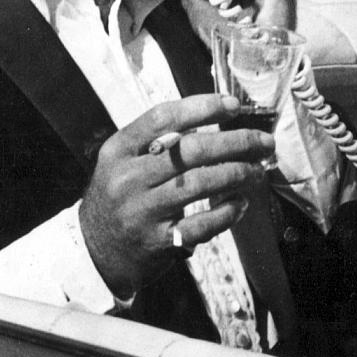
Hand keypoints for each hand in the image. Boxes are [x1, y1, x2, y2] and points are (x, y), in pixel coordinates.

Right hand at [79, 93, 272, 298]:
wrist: (94, 251)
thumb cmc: (118, 197)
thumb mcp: (121, 162)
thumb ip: (155, 141)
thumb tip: (213, 118)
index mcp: (118, 151)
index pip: (162, 118)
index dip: (202, 107)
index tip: (234, 105)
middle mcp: (128, 178)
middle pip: (189, 150)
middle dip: (235, 142)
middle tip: (263, 143)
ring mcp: (142, 211)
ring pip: (200, 184)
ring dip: (237, 174)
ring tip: (256, 170)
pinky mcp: (157, 242)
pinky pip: (202, 224)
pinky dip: (228, 212)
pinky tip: (241, 203)